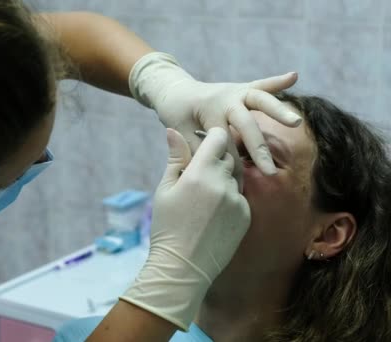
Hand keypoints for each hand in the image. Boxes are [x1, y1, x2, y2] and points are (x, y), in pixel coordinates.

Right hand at [120, 127, 250, 330]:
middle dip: (215, 161)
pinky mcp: (246, 215)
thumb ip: (175, 158)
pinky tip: (212, 215)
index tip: (204, 143)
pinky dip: (229, 199)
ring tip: (203, 200)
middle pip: (228, 156)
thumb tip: (173, 131)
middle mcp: (223, 183)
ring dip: (223, 180)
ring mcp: (237, 200)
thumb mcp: (165, 190)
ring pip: (235, 177)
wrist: (183, 266)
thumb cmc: (167, 227)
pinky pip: (239, 197)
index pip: (218, 137)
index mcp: (199, 172)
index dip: (212, 137)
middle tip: (199, 176)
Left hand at [129, 52, 301, 187]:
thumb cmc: (176, 116)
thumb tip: (213, 173)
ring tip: (295, 123)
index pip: (224, 143)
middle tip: (269, 170)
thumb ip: (196, 149)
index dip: (230, 166)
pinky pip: (262, 85)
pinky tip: (294, 76)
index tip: (237, 188)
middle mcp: (224, 98)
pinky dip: (278, 81)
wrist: (175, 90)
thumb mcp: (180, 133)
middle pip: (245, 123)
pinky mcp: (243, 88)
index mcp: (208, 110)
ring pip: (259, 100)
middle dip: (257, 149)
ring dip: (277, 111)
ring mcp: (236, 91)